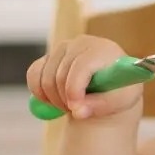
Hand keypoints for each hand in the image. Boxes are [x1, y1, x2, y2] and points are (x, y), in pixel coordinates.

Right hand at [26, 36, 141, 119]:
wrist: (110, 84)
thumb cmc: (119, 90)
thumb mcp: (121, 101)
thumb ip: (101, 106)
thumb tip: (78, 111)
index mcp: (103, 49)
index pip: (81, 66)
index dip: (74, 89)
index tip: (75, 108)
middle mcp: (81, 43)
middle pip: (60, 75)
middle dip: (65, 99)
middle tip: (76, 110)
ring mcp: (63, 48)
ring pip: (45, 77)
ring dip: (54, 99)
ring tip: (71, 105)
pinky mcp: (49, 56)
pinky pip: (33, 75)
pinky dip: (39, 92)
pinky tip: (54, 100)